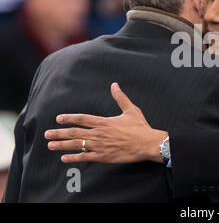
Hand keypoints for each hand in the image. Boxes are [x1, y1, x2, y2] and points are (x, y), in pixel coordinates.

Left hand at [45, 82, 167, 163]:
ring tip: (50, 145)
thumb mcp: (131, 110)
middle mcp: (99, 133)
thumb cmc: (140, 127)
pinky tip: (64, 158)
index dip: (69, 118)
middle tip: (47, 134)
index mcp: (104, 122)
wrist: (147, 144)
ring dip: (62, 145)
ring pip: (77, 145)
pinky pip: (85, 158)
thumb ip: (120, 98)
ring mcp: (100, 146)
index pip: (82, 118)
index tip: (58, 119)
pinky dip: (73, 158)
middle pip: (75, 132)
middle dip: (59, 133)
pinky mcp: (104, 157)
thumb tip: (114, 85)